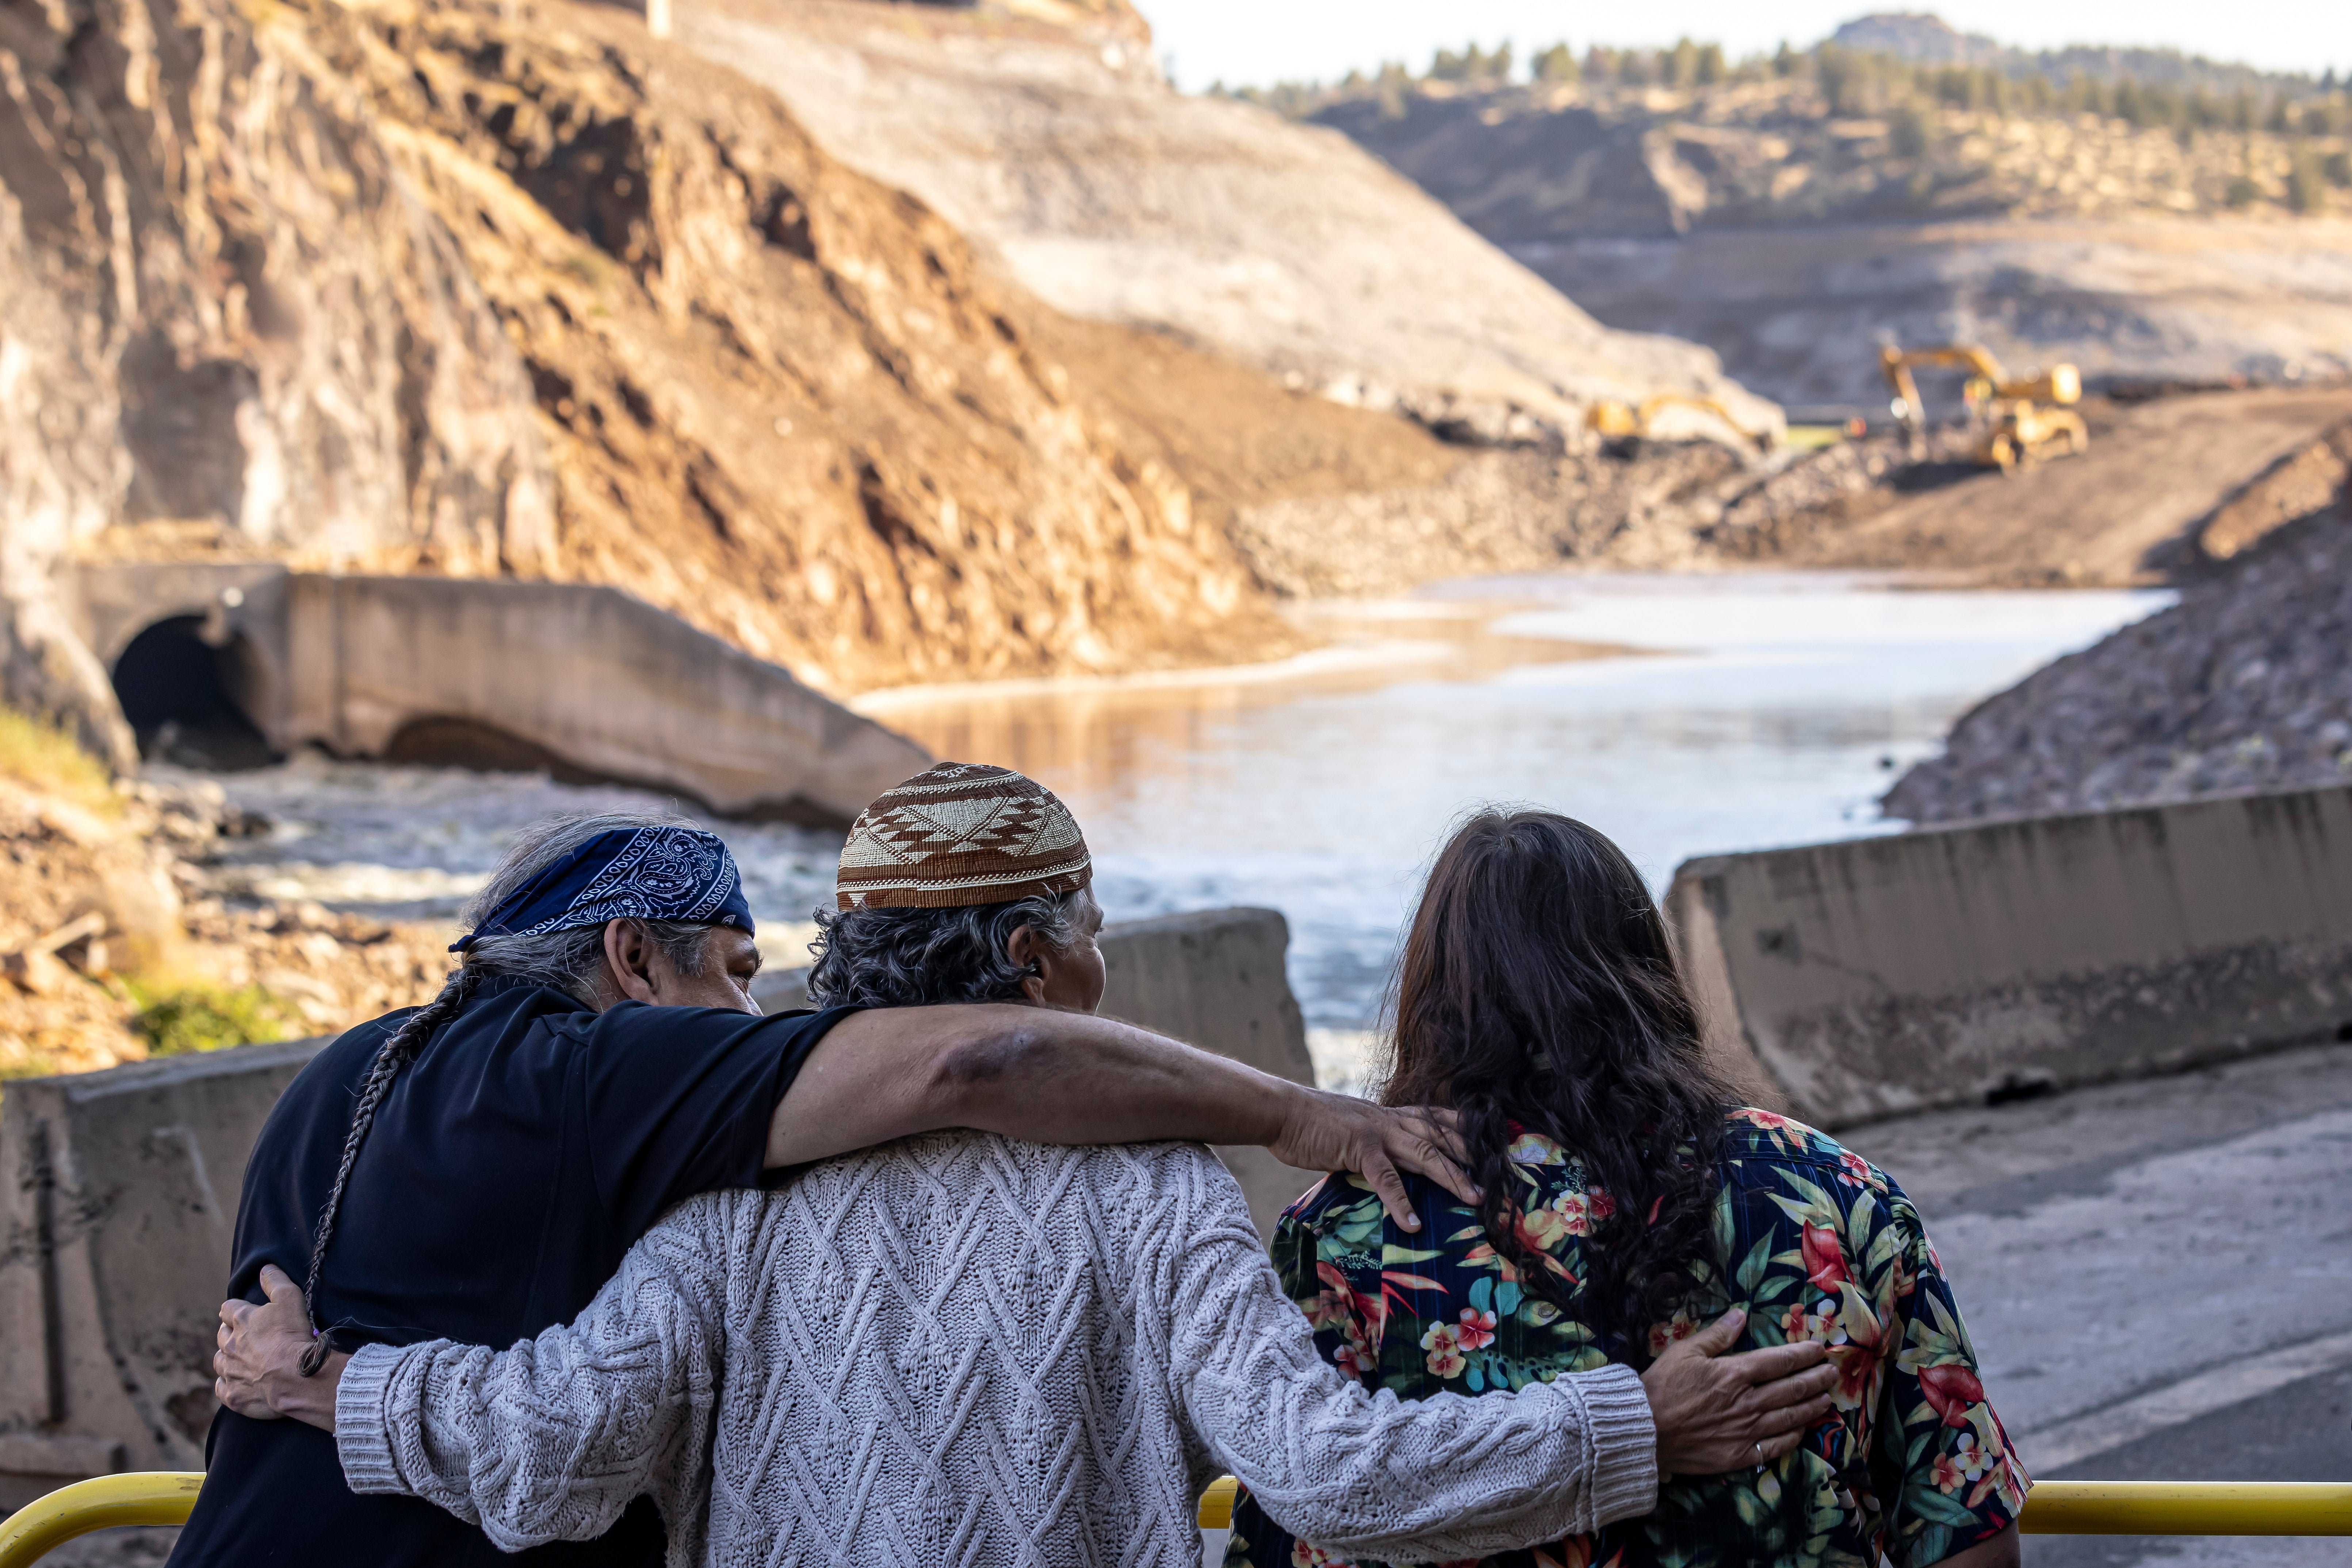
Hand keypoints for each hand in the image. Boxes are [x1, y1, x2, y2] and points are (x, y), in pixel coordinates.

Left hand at [215, 1264, 345, 1430]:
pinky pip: (222, 1387)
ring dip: (227, 1358)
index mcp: (241, 1320)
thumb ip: (275, 1281)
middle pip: (221, 1334)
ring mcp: (229, 1371)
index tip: (243, 1312)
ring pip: (219, 1360)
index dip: (235, 1309)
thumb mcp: (290, 1299)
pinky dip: (228, 1383)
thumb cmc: (293, 1335)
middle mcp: (229, 1345)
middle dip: (229, 1332)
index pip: (228, 1308)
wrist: (296, 1377)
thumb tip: (264, 1268)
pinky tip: (237, 1382)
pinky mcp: (232, 1394)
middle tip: (245, 1335)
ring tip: (241, 1359)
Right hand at [1266, 1088, 1473, 1230]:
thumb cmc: (1313, 1124)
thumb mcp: (1352, 1130)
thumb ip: (1375, 1144)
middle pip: (1441, 1135)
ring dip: (1452, 1176)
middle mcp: (1390, 1120)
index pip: (1436, 1118)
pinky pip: (1386, 1177)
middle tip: (1496, 1176)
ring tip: (1473, 1199)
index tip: (1490, 1140)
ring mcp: (1377, 1132)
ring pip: (1425, 1153)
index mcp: (1390, 1116)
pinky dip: (1400, 1201)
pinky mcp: (1358, 1148)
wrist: (1282, 1111)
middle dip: (1471, 1155)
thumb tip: (1388, 1165)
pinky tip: (1412, 1222)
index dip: (1465, 1128)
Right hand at [1640, 1309, 1838, 1476]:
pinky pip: (1775, 1446)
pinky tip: (1802, 1430)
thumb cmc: (1662, 1385)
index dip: (1802, 1354)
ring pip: (1789, 1417)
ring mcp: (1746, 1431)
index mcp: (1734, 1373)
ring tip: (1826, 1399)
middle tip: (1833, 1373)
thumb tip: (1741, 1314)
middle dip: (1816, 1379)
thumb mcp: (1685, 1351)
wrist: (1644, 1429)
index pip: (1779, 1361)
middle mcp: (1747, 1402)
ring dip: (1811, 1407)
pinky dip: (1793, 1437)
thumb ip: (1717, 1335)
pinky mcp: (1739, 1455)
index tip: (1819, 1350)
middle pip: (1792, 1389)